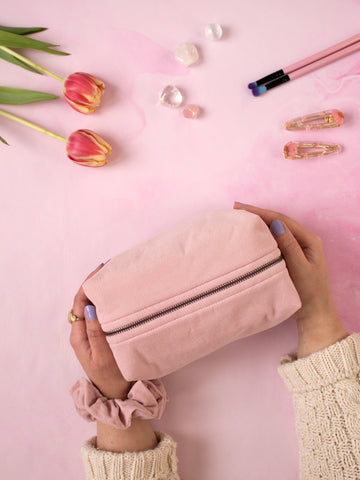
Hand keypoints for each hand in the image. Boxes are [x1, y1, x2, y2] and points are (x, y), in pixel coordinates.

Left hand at [69, 264, 132, 398]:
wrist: (119, 393)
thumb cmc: (112, 376)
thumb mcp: (103, 356)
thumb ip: (96, 332)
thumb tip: (90, 307)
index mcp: (79, 335)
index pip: (80, 303)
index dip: (88, 285)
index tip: (100, 271)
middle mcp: (83, 331)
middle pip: (85, 301)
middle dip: (94, 284)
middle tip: (109, 268)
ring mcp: (92, 333)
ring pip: (93, 306)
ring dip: (101, 291)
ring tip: (114, 276)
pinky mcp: (102, 334)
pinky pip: (102, 313)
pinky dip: (108, 301)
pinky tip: (118, 295)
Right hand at [234, 203, 347, 357]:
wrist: (313, 315)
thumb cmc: (309, 294)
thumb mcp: (300, 269)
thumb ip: (289, 246)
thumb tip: (276, 223)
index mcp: (309, 240)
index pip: (281, 220)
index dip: (261, 213)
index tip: (242, 208)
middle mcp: (303, 240)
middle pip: (278, 221)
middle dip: (258, 214)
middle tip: (237, 208)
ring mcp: (296, 248)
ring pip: (275, 230)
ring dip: (259, 223)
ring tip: (241, 218)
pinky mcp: (289, 256)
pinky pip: (274, 241)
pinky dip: (261, 235)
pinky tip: (251, 235)